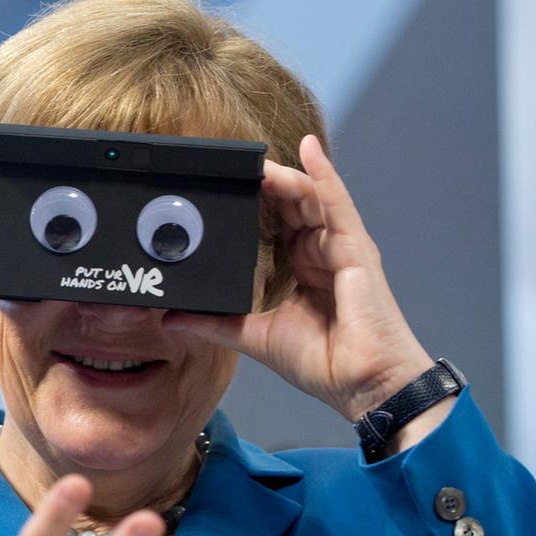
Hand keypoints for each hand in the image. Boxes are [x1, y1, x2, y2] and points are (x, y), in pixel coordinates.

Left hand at [165, 134, 432, 421]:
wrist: (363, 385)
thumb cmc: (324, 363)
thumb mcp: (256, 337)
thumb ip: (217, 324)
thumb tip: (173, 320)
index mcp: (304, 268)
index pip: (277, 223)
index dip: (254, 203)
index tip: (225, 186)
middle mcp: (323, 252)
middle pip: (292, 205)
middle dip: (264, 184)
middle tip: (232, 166)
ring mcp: (342, 248)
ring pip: (312, 198)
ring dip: (284, 176)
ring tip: (255, 160)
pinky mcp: (357, 250)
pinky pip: (338, 204)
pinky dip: (324, 175)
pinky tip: (309, 150)